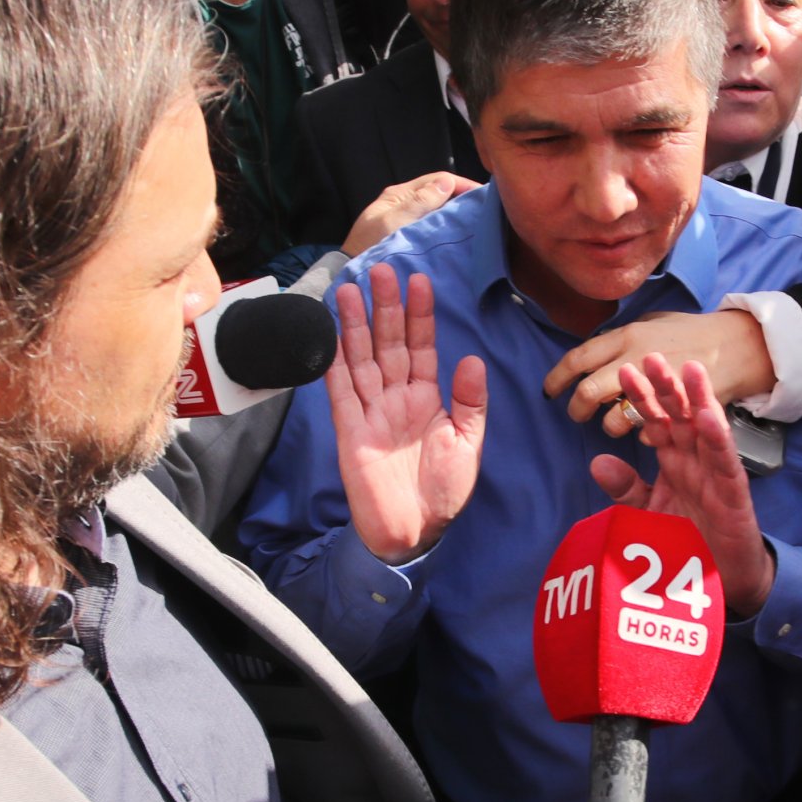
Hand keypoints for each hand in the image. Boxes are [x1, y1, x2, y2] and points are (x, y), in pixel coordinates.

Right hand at [326, 263, 486, 563]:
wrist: (415, 531)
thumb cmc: (444, 491)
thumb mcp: (467, 443)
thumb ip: (469, 402)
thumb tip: (471, 359)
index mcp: (427, 397)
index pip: (421, 346)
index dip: (419, 315)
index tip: (420, 281)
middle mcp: (396, 397)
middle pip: (388, 343)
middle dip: (385, 307)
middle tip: (381, 270)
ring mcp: (370, 412)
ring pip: (361, 359)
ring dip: (355, 325)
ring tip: (349, 289)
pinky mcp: (350, 431)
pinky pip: (340, 392)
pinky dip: (334, 364)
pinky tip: (330, 336)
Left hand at [342, 170, 476, 256]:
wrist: (350, 271)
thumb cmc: (369, 246)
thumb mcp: (394, 221)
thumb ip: (420, 202)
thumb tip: (447, 183)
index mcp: (400, 194)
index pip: (438, 179)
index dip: (462, 184)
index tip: (482, 194)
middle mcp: (404, 202)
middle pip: (439, 192)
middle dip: (461, 197)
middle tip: (483, 209)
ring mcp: (405, 218)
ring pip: (437, 208)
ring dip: (455, 212)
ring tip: (474, 221)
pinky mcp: (408, 234)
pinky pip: (432, 224)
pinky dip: (445, 225)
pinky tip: (456, 235)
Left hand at [544, 310, 772, 436]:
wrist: (739, 345)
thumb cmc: (695, 334)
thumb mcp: (654, 324)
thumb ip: (625, 338)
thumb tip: (596, 350)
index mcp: (627, 337)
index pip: (579, 357)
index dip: (558, 375)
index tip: (550, 388)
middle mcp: (636, 360)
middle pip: (588, 390)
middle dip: (577, 408)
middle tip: (577, 415)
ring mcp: (654, 387)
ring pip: (614, 418)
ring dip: (610, 426)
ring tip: (616, 426)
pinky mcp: (674, 412)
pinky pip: (645, 434)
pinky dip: (641, 436)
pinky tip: (646, 433)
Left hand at [589, 356, 775, 616]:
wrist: (722, 580)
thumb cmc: (688, 541)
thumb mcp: (648, 513)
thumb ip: (626, 489)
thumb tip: (597, 461)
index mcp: (674, 460)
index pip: (655, 421)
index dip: (640, 398)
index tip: (622, 372)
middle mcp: (695, 460)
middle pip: (679, 416)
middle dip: (666, 387)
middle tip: (650, 355)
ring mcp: (716, 474)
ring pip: (707, 430)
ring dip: (698, 399)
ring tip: (689, 369)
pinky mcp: (734, 494)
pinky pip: (726, 463)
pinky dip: (718, 440)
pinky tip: (708, 416)